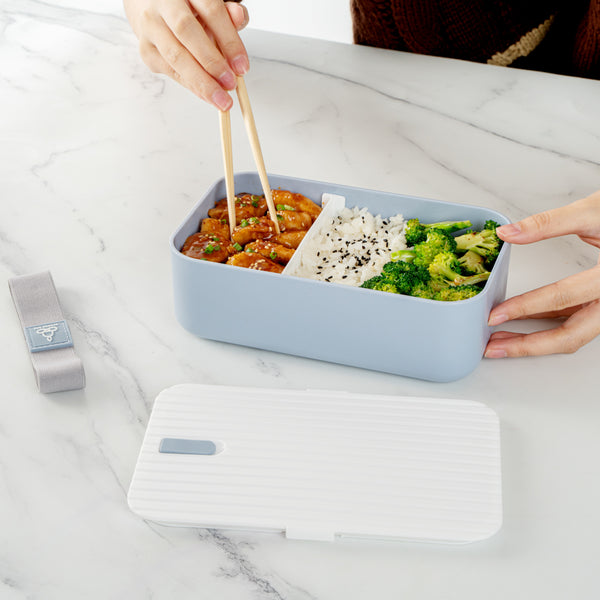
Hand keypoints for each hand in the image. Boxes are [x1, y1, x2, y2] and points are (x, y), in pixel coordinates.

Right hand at [123, 0, 248, 109]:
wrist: (148, 4)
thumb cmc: (187, 6)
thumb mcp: (210, 4)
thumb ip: (227, 13)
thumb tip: (239, 18)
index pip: (211, 10)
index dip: (228, 40)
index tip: (242, 66)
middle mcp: (162, 4)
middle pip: (186, 31)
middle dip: (211, 62)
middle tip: (230, 84)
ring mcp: (150, 27)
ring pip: (174, 56)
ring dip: (200, 81)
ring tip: (220, 99)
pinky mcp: (146, 49)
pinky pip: (170, 71)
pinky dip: (191, 85)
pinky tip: (206, 95)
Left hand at [485, 190, 599, 357]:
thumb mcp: (592, 212)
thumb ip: (548, 223)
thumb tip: (508, 233)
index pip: (562, 298)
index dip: (525, 308)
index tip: (495, 315)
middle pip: (571, 336)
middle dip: (528, 345)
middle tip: (492, 346)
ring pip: (574, 334)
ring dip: (536, 341)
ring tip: (502, 341)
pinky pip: (577, 321)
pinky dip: (549, 325)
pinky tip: (525, 323)